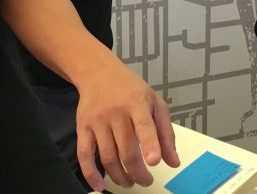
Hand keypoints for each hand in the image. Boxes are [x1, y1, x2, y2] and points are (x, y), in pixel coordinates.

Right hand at [75, 61, 179, 191]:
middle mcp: (116, 112)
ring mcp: (97, 121)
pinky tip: (99, 185)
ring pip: (107, 157)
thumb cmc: (130, 89)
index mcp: (137, 104)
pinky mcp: (82, 128)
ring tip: (129, 181)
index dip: (150, 144)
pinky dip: (90, 174)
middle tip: (145, 180)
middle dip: (137, 173)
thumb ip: (166, 133)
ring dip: (119, 176)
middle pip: (126, 150)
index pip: (144, 126)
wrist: (98, 73)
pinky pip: (84, 155)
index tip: (154, 161)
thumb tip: (174, 161)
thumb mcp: (155, 103)